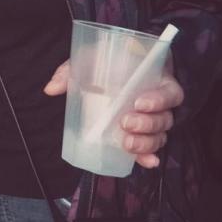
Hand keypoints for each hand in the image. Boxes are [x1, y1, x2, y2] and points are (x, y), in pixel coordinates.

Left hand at [44, 60, 184, 168]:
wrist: (108, 67)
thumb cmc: (104, 60)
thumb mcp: (89, 58)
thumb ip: (72, 70)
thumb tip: (51, 89)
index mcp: (154, 79)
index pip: (170, 92)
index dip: (159, 100)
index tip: (138, 103)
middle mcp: (159, 103)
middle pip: (165, 118)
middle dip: (147, 124)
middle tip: (125, 123)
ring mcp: (152, 120)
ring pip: (160, 135)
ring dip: (146, 142)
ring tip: (126, 142)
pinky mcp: (141, 135)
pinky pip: (151, 148)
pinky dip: (149, 157)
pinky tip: (146, 163)